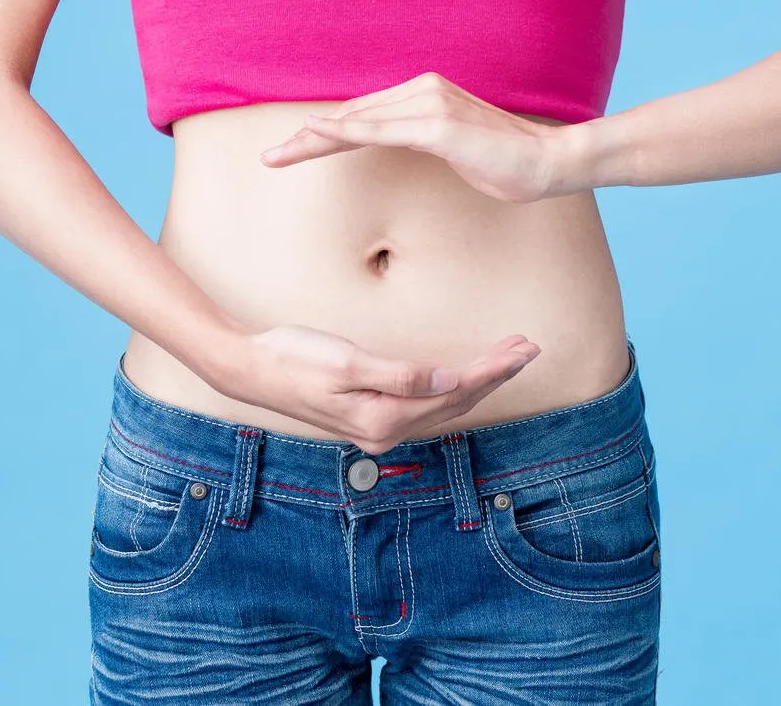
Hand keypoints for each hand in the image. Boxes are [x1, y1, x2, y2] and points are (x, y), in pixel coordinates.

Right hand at [221, 323, 541, 453]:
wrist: (252, 370)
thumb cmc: (295, 358)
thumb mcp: (347, 362)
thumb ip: (399, 375)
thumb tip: (447, 378)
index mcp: (383, 419)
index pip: (454, 392)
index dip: (491, 371)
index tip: (521, 350)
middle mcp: (386, 432)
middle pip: (456, 403)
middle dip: (495, 375)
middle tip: (529, 348)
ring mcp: (380, 429)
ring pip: (445, 405)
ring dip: (479, 381)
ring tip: (509, 357)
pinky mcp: (373, 418)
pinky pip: (428, 406)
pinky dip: (454, 388)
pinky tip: (467, 377)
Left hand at [258, 71, 574, 202]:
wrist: (549, 162)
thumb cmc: (507, 163)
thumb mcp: (456, 152)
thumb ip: (426, 144)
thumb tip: (404, 150)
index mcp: (425, 97)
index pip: (364, 116)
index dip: (326, 133)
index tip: (292, 151)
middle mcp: (423, 92)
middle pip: (352, 115)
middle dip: (307, 138)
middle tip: (269, 158)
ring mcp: (430, 106)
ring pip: (358, 122)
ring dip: (313, 139)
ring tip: (278, 156)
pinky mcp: (438, 126)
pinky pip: (381, 130)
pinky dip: (345, 133)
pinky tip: (316, 136)